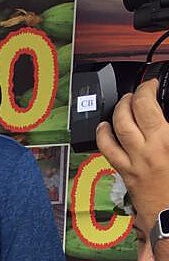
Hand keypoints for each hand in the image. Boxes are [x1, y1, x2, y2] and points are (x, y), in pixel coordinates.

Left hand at [97, 79, 168, 221]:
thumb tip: (164, 117)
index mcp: (168, 141)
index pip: (153, 106)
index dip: (150, 88)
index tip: (153, 83)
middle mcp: (149, 149)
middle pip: (135, 112)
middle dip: (135, 94)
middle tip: (139, 90)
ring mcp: (134, 160)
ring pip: (118, 128)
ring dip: (119, 110)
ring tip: (123, 102)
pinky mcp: (125, 172)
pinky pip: (107, 150)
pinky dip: (103, 135)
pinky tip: (103, 127)